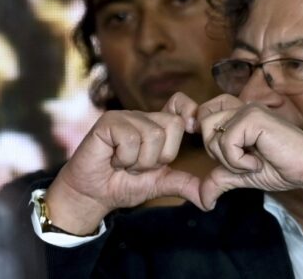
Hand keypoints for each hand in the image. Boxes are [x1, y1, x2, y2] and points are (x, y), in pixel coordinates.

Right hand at [46, 108, 203, 234]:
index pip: (180, 103)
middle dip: (160, 156)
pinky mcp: (108, 122)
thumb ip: (184, 184)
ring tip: (125, 164)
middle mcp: (143, 117)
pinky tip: (113, 159)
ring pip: (153, 135)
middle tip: (140, 164)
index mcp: (157, 126)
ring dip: (140, 161)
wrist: (92, 195)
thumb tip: (209, 199)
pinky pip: (131, 138)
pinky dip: (124, 158)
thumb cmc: (123, 185)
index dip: (189, 112)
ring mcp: (125, 117)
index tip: (192, 130)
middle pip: (174, 124)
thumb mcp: (159, 184)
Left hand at [197, 95, 302, 209]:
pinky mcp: (254, 118)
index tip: (219, 151)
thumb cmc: (282, 168)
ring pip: (213, 135)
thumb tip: (202, 200)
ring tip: (253, 162)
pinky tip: (259, 162)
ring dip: (230, 159)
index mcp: (240, 115)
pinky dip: (239, 161)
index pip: (206, 110)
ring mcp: (249, 110)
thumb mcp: (243, 174)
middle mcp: (243, 107)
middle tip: (241, 161)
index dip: (205, 129)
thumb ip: (221, 178)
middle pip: (204, 123)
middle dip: (216, 151)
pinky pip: (227, 142)